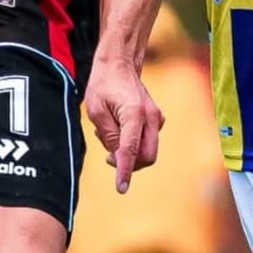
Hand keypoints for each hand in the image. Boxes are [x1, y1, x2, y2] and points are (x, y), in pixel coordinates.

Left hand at [84, 55, 163, 194]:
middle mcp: (151, 117)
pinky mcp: (156, 119)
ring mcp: (157, 118)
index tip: (121, 188)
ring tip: (108, 131)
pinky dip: (133, 142)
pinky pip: (146, 141)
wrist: (120, 63)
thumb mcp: (95, 110)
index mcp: (135, 114)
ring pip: (146, 150)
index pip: (131, 150)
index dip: (124, 171)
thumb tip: (118, 156)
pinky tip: (118, 128)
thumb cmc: (103, 84)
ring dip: (128, 151)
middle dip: (128, 163)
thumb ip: (108, 135)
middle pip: (146, 156)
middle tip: (108, 154)